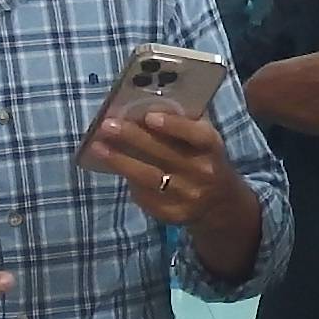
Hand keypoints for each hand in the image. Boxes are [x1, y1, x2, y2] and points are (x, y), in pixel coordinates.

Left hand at [85, 110, 250, 228]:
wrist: (220, 202)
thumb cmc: (203, 158)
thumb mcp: (201, 138)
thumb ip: (181, 122)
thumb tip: (144, 105)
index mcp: (212, 148)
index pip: (197, 136)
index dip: (173, 125)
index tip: (148, 116)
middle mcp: (203, 173)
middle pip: (165, 155)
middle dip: (133, 138)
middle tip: (107, 126)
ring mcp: (188, 196)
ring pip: (149, 177)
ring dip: (120, 161)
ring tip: (98, 147)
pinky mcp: (173, 214)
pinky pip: (145, 196)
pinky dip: (128, 181)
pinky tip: (116, 168)